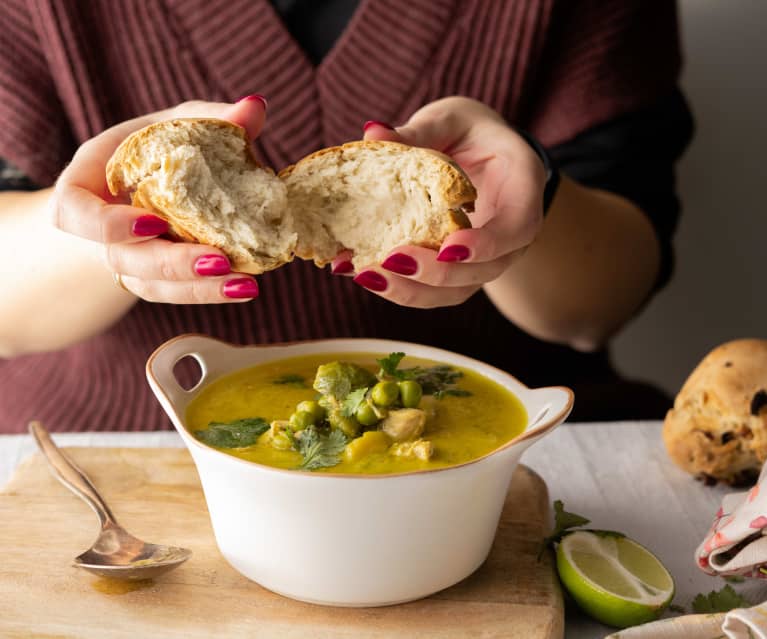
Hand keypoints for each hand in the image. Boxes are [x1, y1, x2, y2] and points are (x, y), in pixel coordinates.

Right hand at [50, 96, 267, 302]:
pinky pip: (176, 293)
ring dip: (198, 289)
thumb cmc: (154, 147)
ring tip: (243, 284)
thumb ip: (211, 119)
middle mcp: (102, 233)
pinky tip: (243, 287)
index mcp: (87, 186)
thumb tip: (255, 106)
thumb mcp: (176, 124)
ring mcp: (130, 262)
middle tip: (218, 261)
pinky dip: (210, 292)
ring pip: (152, 287)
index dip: (106, 225)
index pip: (72, 213)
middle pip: (123, 259)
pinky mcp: (158, 280)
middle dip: (170, 264)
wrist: (150, 183)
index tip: (152, 222)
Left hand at [339, 96, 545, 307]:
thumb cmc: (469, 132)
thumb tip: (373, 136)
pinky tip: (365, 274)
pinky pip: (436, 291)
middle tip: (392, 259)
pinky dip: (401, 288)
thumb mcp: (450, 119)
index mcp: (522, 188)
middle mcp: (511, 234)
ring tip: (368, 275)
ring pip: (459, 290)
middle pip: (486, 269)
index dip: (487, 244)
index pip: (518, 228)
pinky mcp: (459, 271)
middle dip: (438, 273)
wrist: (480, 155)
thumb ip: (419, 130)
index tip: (448, 248)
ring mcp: (486, 258)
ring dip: (413, 290)